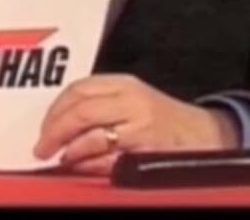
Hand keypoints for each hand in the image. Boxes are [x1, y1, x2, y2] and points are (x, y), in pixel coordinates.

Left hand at [32, 74, 240, 174]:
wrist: (207, 135)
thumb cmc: (163, 119)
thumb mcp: (132, 100)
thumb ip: (99, 104)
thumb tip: (59, 123)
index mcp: (125, 84)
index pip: (79, 89)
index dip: (55, 110)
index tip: (43, 127)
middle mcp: (132, 101)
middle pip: (81, 111)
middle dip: (55, 131)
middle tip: (42, 147)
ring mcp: (141, 127)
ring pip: (93, 135)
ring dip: (70, 149)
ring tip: (61, 157)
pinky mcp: (147, 152)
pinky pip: (110, 159)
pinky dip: (90, 164)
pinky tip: (81, 166)